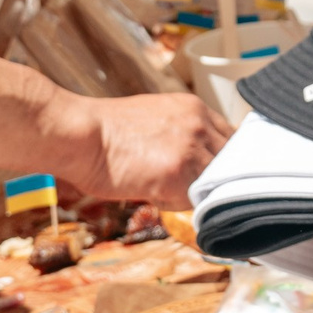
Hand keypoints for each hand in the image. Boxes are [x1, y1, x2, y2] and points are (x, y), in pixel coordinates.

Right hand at [61, 92, 233, 208]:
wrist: (81, 135)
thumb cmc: (106, 130)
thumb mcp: (155, 117)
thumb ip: (182, 133)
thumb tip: (195, 160)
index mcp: (195, 108)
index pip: (231, 139)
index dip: (223, 161)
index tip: (213, 175)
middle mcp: (200, 125)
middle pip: (230, 162)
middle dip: (215, 179)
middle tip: (190, 188)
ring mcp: (191, 150)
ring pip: (213, 183)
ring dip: (195, 192)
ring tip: (163, 188)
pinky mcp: (178, 174)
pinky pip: (192, 200)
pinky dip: (177, 204)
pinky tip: (153, 194)